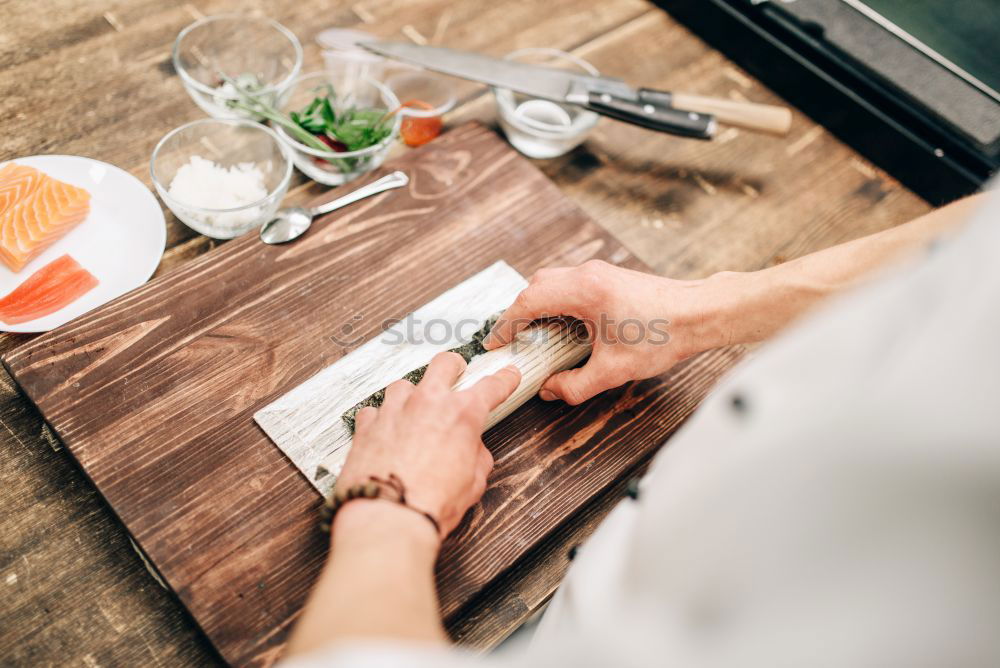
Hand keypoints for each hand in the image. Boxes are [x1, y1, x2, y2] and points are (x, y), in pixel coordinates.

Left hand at [337, 352, 521, 538]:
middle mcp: (427, 402)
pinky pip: (375, 411)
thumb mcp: (473, 483)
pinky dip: (382, 419)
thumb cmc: (431, 503)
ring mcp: (394, 409)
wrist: (388, 517)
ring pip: (404, 385)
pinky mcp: (367, 425)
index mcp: (461, 414)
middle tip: (456, 373)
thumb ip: (476, 456)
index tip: (507, 376)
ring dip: (412, 397)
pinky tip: (386, 433)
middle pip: (444, 364)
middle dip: (454, 367)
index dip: (503, 380)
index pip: (491, 387)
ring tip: (414, 414)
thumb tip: (471, 449)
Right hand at [484, 260, 727, 404]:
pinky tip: (562, 326)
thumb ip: (575, 385)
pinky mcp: (609, 277)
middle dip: (518, 313)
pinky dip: (557, 302)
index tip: (495, 342)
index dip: (506, 323)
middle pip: (536, 286)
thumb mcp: (614, 370)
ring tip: (533, 335)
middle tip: (511, 340)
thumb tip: (550, 391)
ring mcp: (599, 273)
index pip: (528, 302)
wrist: (700, 314)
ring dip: (538, 306)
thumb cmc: (663, 335)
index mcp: (583, 291)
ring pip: (553, 282)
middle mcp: (588, 275)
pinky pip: (570, 284)